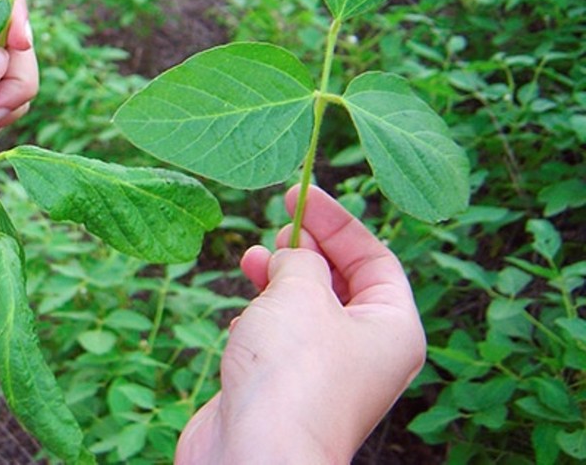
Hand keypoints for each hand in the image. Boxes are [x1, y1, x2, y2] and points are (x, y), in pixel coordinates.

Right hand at [176, 185, 425, 463]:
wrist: (255, 456)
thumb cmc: (292, 373)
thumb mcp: (302, 293)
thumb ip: (300, 259)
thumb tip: (288, 256)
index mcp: (392, 329)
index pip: (375, 258)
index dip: (337, 221)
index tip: (298, 195)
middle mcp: (365, 352)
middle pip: (342, 282)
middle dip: (308, 250)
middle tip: (278, 230)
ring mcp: (324, 373)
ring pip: (306, 309)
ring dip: (279, 279)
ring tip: (250, 259)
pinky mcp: (285, 388)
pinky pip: (279, 338)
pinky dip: (261, 316)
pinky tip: (241, 312)